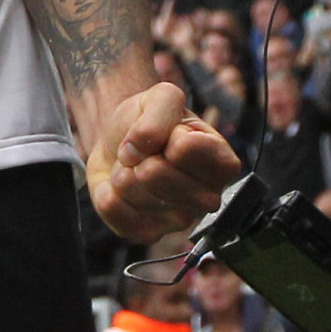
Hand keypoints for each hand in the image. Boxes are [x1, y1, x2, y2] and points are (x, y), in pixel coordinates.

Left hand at [86, 81, 241, 240]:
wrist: (123, 143)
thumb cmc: (152, 121)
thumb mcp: (161, 97)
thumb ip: (158, 112)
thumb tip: (136, 150)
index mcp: (222, 162)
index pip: (186, 148)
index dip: (167, 135)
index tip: (170, 134)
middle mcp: (208, 197)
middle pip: (155, 174)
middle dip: (140, 155)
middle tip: (148, 153)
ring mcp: (179, 221)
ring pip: (131, 190)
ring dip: (123, 170)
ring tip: (136, 167)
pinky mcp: (149, 233)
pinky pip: (113, 208)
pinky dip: (108, 191)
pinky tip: (124, 187)